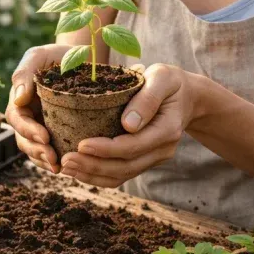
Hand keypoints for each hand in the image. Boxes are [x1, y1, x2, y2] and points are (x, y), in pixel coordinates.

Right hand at [6, 43, 71, 172]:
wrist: (79, 57)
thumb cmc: (56, 55)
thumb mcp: (38, 56)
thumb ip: (24, 73)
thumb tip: (18, 99)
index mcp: (20, 100)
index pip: (18, 120)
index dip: (28, 131)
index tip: (45, 137)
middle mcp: (28, 117)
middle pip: (24, 140)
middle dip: (37, 151)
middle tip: (54, 160)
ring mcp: (41, 127)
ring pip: (36, 150)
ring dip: (45, 161)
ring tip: (60, 168)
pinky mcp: (57, 134)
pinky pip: (53, 152)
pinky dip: (58, 160)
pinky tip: (70, 167)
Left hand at [60, 64, 195, 187]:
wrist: (187, 97)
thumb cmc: (169, 82)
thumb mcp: (162, 78)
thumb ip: (147, 98)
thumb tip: (128, 125)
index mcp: (167, 129)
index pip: (134, 146)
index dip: (106, 149)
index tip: (81, 144)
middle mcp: (163, 149)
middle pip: (125, 166)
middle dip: (93, 166)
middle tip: (66, 160)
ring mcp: (154, 158)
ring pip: (122, 175)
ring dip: (92, 175)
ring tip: (66, 167)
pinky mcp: (145, 160)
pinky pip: (121, 174)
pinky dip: (98, 176)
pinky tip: (78, 170)